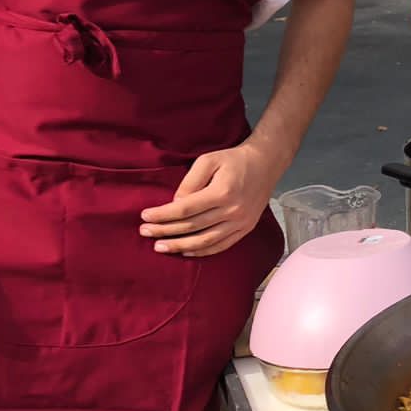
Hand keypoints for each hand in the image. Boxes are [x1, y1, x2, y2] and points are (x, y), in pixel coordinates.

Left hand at [139, 141, 280, 256]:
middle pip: (192, 227)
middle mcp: (232, 210)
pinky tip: (186, 251)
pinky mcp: (246, 228)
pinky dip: (202, 251)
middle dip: (165, 231)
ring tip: (160, 247)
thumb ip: (190, 182)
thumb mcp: (208, 161)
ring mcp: (241, 222)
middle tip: (144, 233)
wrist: (266, 164)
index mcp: (222, 192)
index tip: (145, 216)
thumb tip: (175, 204)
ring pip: (205, 241)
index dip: (162, 215)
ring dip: (180, 246)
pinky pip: (222, 245)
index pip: (184, 210)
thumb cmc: (234, 159)